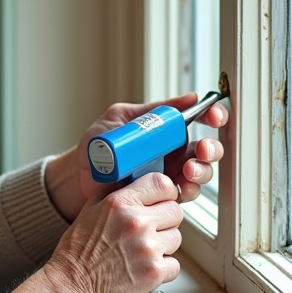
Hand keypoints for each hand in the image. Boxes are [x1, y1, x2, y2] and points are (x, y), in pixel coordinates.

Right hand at [13, 172, 182, 292]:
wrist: (71, 288)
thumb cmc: (76, 252)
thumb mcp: (88, 211)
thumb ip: (111, 191)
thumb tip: (128, 179)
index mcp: (120, 203)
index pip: (162, 184)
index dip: (165, 193)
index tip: (161, 200)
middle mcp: (137, 222)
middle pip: (175, 211)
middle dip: (165, 220)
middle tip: (149, 231)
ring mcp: (148, 248)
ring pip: (177, 237)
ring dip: (164, 244)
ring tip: (142, 252)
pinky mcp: (155, 272)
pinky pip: (175, 264)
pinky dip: (163, 269)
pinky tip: (143, 268)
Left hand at [44, 94, 227, 221]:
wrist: (77, 176)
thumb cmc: (97, 144)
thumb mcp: (123, 119)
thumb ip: (153, 110)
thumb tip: (189, 97)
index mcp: (167, 131)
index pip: (198, 121)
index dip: (213, 117)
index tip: (214, 116)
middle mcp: (173, 153)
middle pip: (206, 150)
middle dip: (211, 148)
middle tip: (201, 149)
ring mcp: (169, 175)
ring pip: (200, 173)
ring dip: (201, 171)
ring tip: (188, 170)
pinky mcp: (161, 196)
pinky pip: (183, 194)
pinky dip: (187, 191)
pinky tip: (180, 188)